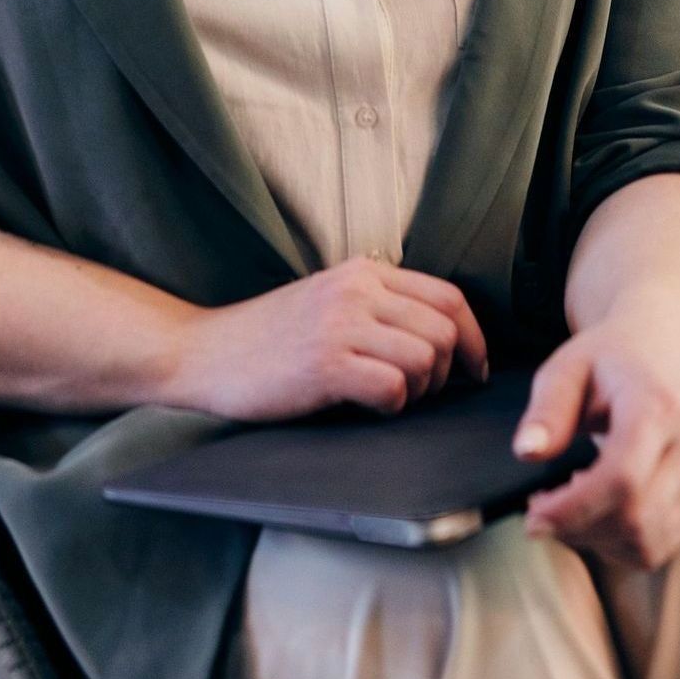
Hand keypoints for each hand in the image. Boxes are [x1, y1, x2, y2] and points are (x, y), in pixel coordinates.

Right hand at [169, 256, 489, 420]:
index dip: (474, 338)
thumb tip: (443, 338)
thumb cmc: (269, 338)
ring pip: (426, 358)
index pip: (448, 297)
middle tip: (425, 394)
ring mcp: (341, 324)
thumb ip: (377, 306)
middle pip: (444, 330)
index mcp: (363, 272)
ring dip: (421, 390)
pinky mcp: (326, 364)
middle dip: (448, 372)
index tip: (474, 369)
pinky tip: (368, 406)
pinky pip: (394, 387)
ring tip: (392, 398)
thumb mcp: (328, 301)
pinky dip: (393, 405)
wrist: (205, 352)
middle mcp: (357, 290)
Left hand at [511, 323, 679, 569]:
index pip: (622, 477)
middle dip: (579, 528)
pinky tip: (596, 512)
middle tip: (541, 511)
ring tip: (568, 507)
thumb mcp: (568, 368)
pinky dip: (618, 544)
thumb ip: (546, 409)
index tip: (534, 512)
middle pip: (637, 518)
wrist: (663, 356)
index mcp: (657, 408)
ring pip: (649, 543)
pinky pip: (658, 548)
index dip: (575, 507)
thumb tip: (527, 451)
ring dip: (597, 540)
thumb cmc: (611, 362)